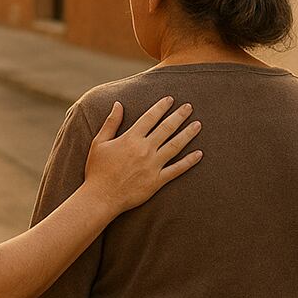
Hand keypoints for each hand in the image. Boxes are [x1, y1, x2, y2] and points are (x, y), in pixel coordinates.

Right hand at [82, 98, 202, 212]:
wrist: (101, 197)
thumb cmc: (97, 170)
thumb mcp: (99, 142)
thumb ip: (111, 122)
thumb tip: (118, 104)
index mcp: (131, 138)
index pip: (150, 117)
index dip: (161, 107)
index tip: (170, 99)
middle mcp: (144, 149)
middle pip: (166, 128)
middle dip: (179, 116)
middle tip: (189, 107)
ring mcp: (152, 165)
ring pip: (175, 146)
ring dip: (188, 134)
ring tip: (198, 124)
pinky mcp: (157, 181)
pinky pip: (177, 170)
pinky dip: (189, 162)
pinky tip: (199, 154)